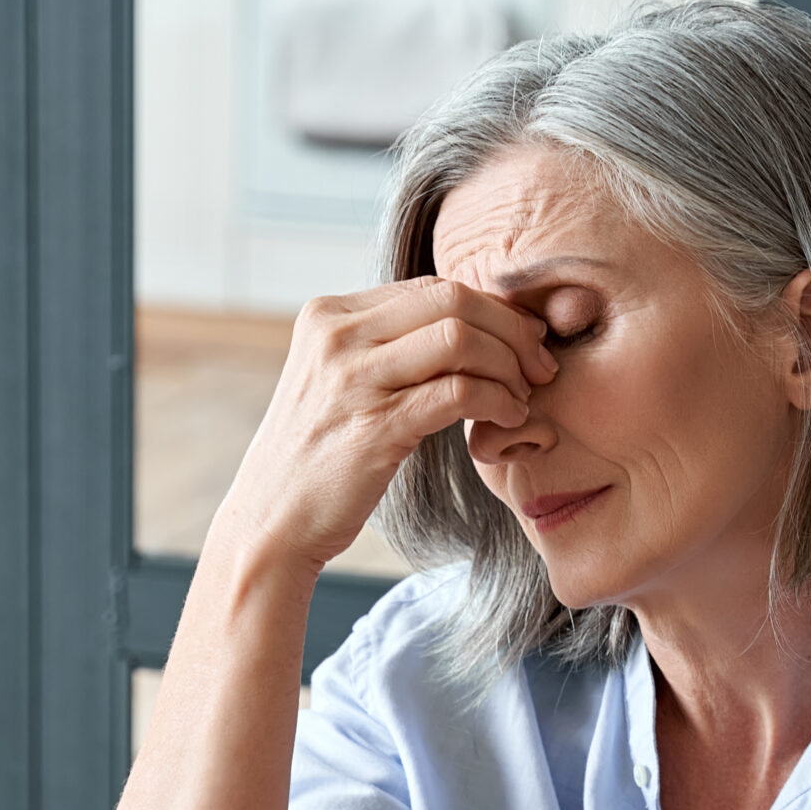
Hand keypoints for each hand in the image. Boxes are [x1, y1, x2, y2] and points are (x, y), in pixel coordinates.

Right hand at [209, 278, 557, 569]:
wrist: (271, 522)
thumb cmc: (318, 458)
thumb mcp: (340, 382)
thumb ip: (386, 347)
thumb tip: (464, 325)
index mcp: (328, 315)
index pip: (431, 287)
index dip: (490, 308)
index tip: (523, 340)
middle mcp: (336, 336)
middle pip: (452, 300)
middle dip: (511, 329)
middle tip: (539, 365)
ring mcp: (352, 379)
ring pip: (460, 338)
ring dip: (509, 365)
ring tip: (524, 395)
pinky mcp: (374, 426)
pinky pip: (458, 392)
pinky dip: (497, 400)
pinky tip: (508, 417)